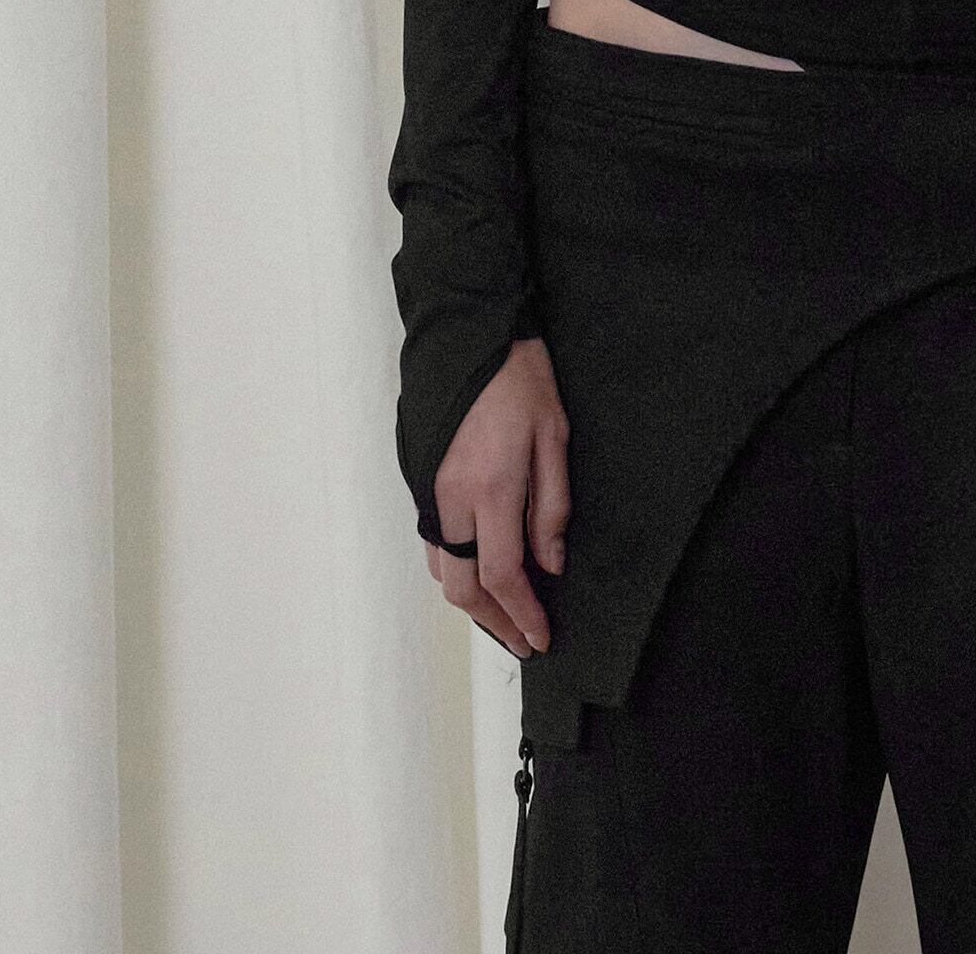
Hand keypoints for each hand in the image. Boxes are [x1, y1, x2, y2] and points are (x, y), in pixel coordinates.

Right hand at [426, 336, 570, 657]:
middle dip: (495, 624)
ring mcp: (430, 491)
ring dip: (471, 603)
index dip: (522, 615)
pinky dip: (453, 573)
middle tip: (524, 641)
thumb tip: (551, 565)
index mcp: (491, 488)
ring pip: (442, 571)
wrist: (470, 334)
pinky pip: (432, 545)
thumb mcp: (554, 437)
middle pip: (464, 587)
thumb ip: (551, 507)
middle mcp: (451, 498)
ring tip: (504, 618)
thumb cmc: (520, 378)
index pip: (504, 575)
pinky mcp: (421, 481)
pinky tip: (477, 575)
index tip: (541, 638)